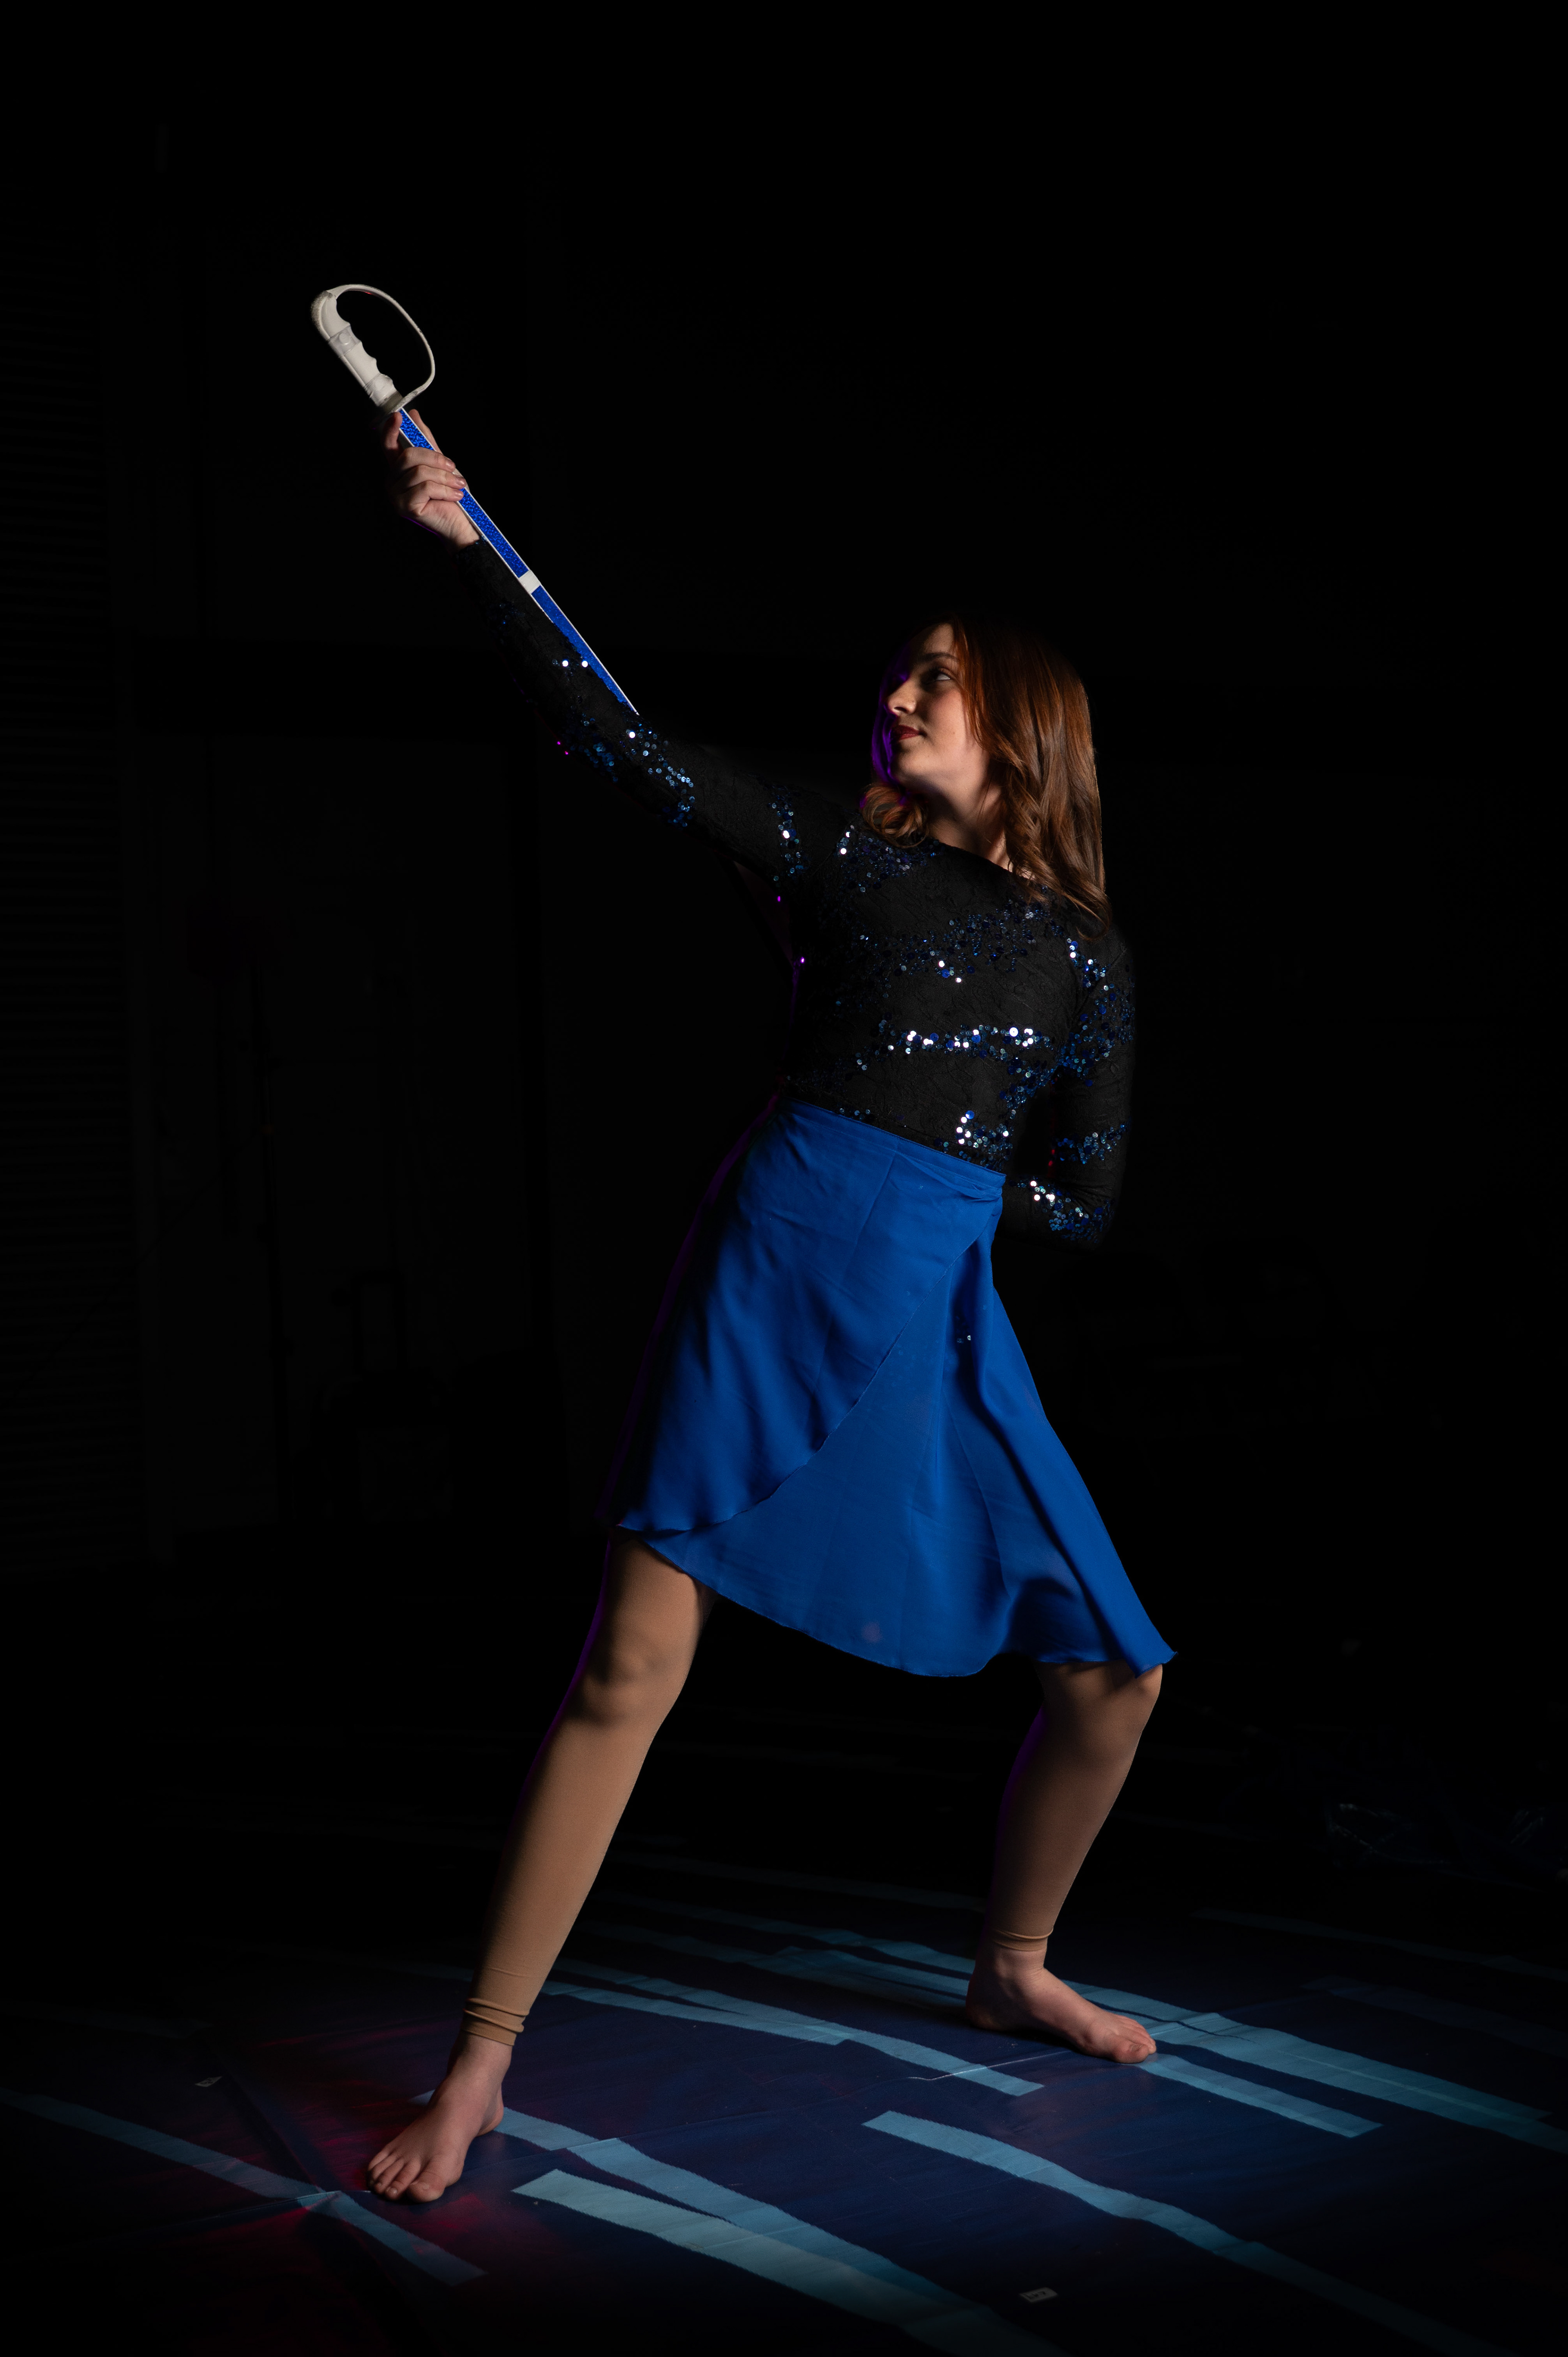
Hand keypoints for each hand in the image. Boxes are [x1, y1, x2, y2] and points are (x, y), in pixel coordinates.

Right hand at [383, 408, 477, 547]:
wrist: (460, 524)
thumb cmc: (449, 496)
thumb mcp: (440, 463)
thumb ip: (426, 441)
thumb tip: (414, 415)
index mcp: (398, 469)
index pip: (388, 445)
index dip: (391, 429)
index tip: (399, 416)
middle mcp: (392, 481)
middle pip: (408, 456)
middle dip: (435, 459)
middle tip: (453, 468)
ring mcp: (395, 495)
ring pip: (419, 472)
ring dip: (444, 477)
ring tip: (458, 486)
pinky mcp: (405, 507)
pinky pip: (425, 487)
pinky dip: (444, 490)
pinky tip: (455, 496)